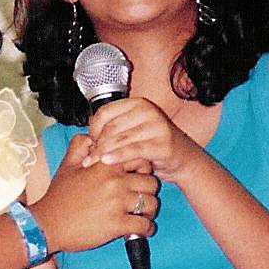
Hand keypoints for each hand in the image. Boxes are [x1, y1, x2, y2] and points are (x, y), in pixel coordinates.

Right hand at [31, 133, 157, 252]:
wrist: (47, 225)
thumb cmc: (58, 197)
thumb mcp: (66, 165)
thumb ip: (80, 146)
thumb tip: (91, 136)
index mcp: (105, 165)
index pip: (141, 159)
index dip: (143, 169)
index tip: (137, 178)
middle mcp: (115, 182)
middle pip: (151, 182)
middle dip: (148, 191)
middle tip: (142, 198)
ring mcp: (117, 204)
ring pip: (152, 204)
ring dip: (149, 211)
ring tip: (143, 215)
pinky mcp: (117, 225)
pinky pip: (145, 225)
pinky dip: (146, 229)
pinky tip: (140, 229)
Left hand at [82, 98, 201, 181]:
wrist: (183, 159)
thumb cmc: (152, 146)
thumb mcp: (132, 132)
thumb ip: (114, 130)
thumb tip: (85, 137)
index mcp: (137, 104)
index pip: (105, 112)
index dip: (93, 128)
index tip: (90, 142)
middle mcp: (147, 111)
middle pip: (111, 127)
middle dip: (96, 144)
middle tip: (88, 158)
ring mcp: (156, 126)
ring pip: (120, 139)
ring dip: (103, 153)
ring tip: (92, 164)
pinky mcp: (162, 143)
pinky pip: (134, 150)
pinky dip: (118, 156)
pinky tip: (107, 162)